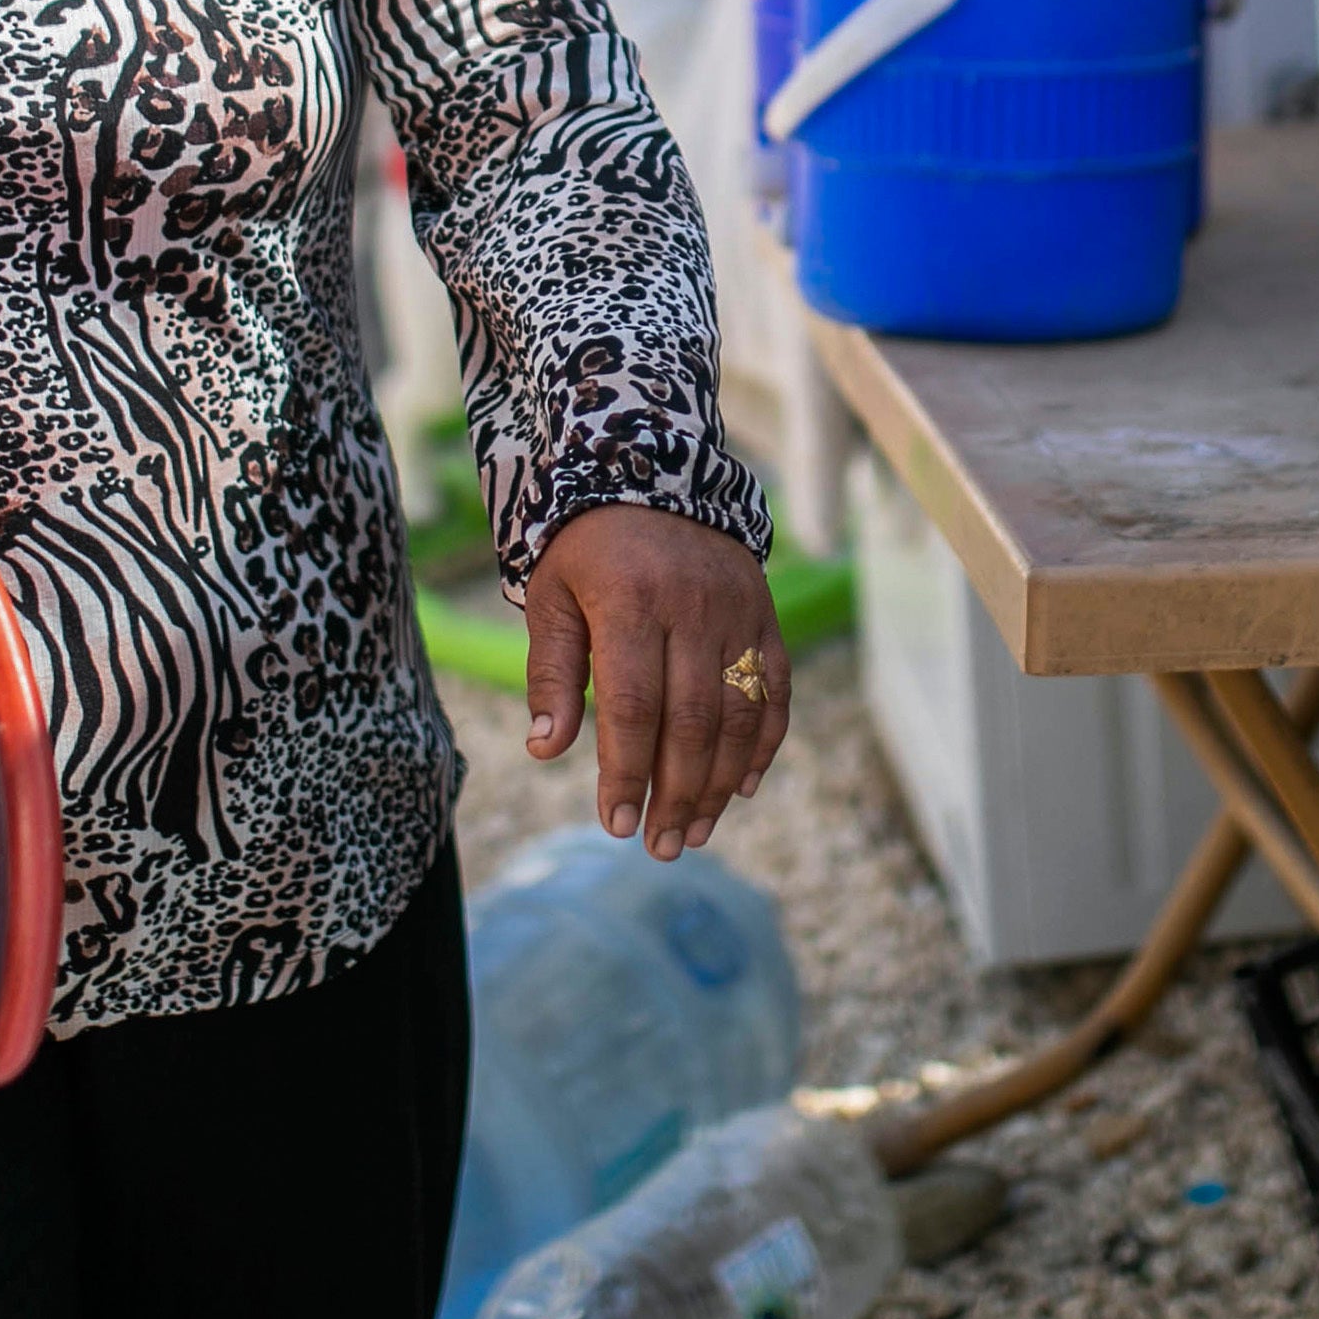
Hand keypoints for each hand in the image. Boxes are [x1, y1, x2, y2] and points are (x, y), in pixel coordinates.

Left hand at [518, 504, 789, 861]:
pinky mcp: (765, 616)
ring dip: (719, 783)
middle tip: (660, 846)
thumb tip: (545, 751)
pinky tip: (740, 788)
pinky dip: (762, 745)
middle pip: (692, 722)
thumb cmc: (587, 547)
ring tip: (694, 831)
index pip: (633, 707)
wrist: (654, 471)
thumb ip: (551, 672)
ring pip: (738, 715)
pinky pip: (773, 691)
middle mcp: (692, 609)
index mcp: (630, 602)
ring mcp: (737, 613)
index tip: (616, 825)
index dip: (626, 772)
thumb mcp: (551, 595)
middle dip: (675, 794)